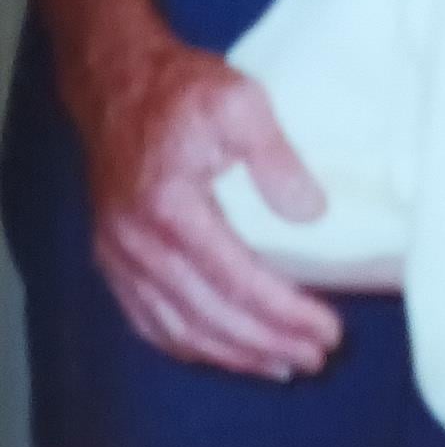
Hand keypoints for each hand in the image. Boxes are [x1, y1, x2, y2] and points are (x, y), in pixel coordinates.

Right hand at [84, 29, 342, 376]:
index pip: (238, 281)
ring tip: (283, 364)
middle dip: (269, 344)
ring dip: (234, 356)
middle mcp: (138, 244)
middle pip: (211, 317)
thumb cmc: (181, 90)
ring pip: (179, 330)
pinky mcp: (113, 260)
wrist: (115, 82)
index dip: (286, 314)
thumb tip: (310, 213)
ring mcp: (120, 257)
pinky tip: (225, 353)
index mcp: (170, 208)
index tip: (330, 329)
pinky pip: (149, 321)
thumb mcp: (239, 101)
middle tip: (318, 355)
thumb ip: (275, 157)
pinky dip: (190, 346)